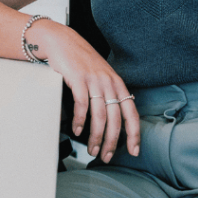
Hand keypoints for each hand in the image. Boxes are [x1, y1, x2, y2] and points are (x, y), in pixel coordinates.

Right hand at [30, 21, 139, 163]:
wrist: (62, 40)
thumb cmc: (81, 60)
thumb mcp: (101, 75)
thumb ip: (109, 93)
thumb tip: (114, 119)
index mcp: (117, 83)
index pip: (131, 112)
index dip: (134, 134)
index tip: (134, 151)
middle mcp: (109, 82)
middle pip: (115, 119)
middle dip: (112, 142)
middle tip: (106, 156)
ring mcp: (94, 80)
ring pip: (100, 116)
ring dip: (96, 137)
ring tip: (92, 149)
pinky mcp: (79, 79)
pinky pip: (82, 105)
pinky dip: (80, 121)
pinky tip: (78, 130)